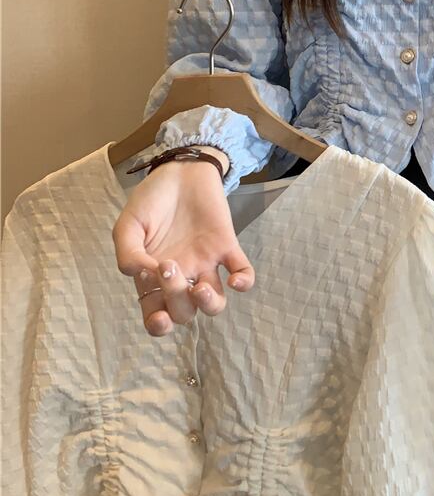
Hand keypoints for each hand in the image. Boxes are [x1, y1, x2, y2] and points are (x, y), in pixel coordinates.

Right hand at [112, 150, 254, 336]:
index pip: (155, 314)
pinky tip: (235, 280)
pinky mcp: (227, 246)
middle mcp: (182, 276)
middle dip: (177, 302)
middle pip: (184, 312)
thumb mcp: (128, 225)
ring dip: (210, 304)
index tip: (157, 314)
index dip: (158, 325)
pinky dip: (244, 281)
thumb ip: (127, 253)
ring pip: (215, 303)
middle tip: (168, 267)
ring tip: (201, 289)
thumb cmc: (151, 200)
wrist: (179, 170)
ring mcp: (206, 263)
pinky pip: (243, 272)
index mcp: (153, 277)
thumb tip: (139, 276)